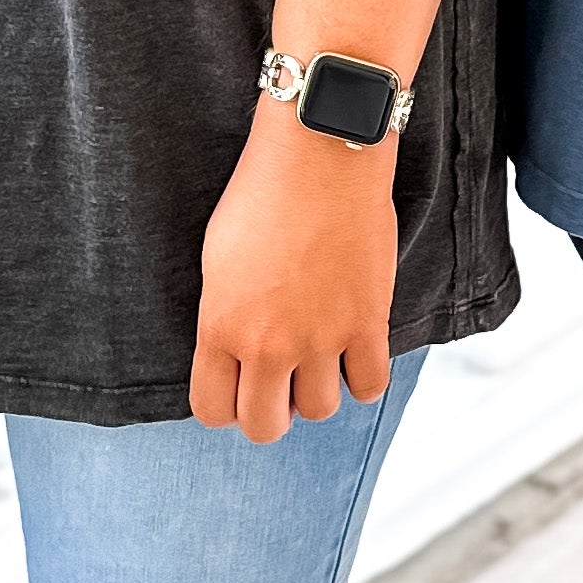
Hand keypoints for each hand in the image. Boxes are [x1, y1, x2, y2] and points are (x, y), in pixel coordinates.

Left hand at [191, 110, 396, 442]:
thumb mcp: (217, 262)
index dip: (225, 407)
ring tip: (319, 358)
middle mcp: (269, 343)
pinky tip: (354, 352)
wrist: (319, 155)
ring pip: (320, 411)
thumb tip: (236, 357)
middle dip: (270, 412)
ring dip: (318, 391)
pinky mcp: (367, 322)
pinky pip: (370, 387)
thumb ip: (224, 319)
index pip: (212, 411)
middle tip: (279, 382)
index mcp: (221, 327)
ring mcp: (321, 336)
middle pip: (265, 426)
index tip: (238, 387)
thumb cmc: (262, 194)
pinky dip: (362, 378)